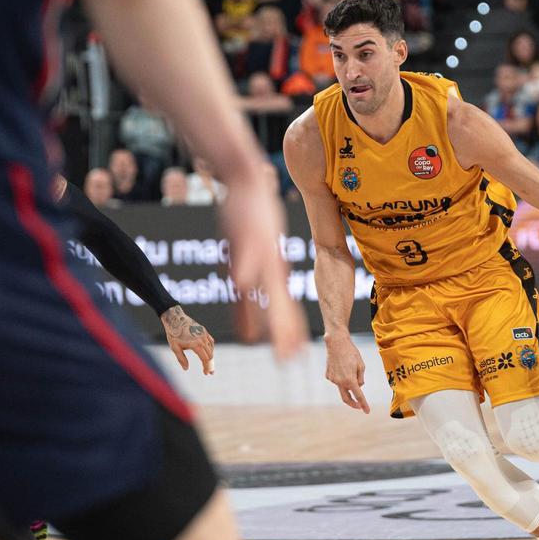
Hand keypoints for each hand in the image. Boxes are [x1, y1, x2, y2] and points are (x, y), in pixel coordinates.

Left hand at [161, 306, 215, 374]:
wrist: (175, 318)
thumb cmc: (174, 334)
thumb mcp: (175, 348)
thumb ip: (181, 359)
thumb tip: (186, 368)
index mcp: (196, 344)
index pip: (205, 359)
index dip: (207, 367)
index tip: (206, 373)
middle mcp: (202, 339)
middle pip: (210, 355)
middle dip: (210, 364)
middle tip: (209, 372)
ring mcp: (204, 334)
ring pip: (211, 348)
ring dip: (210, 356)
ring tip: (208, 364)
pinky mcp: (203, 330)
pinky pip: (210, 341)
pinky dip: (210, 348)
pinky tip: (208, 352)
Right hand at [217, 169, 308, 359]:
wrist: (249, 181)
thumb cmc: (252, 218)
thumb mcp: (255, 253)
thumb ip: (250, 281)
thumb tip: (248, 301)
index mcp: (274, 270)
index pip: (284, 307)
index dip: (290, 331)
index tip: (295, 356)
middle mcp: (270, 266)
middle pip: (278, 304)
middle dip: (283, 332)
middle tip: (290, 358)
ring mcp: (258, 253)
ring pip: (264, 284)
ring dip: (265, 307)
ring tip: (264, 332)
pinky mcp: (245, 236)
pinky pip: (244, 256)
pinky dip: (244, 270)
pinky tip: (243, 284)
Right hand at [324, 335, 369, 413]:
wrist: (336, 343)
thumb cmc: (351, 352)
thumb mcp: (361, 365)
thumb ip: (361, 378)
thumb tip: (358, 386)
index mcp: (350, 380)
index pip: (359, 396)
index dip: (364, 404)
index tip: (367, 411)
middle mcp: (340, 382)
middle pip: (346, 398)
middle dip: (353, 404)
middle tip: (359, 405)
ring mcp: (332, 379)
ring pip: (342, 386)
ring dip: (347, 382)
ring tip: (349, 367)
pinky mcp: (328, 375)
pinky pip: (337, 380)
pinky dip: (341, 377)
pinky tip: (342, 366)